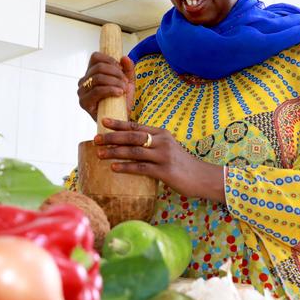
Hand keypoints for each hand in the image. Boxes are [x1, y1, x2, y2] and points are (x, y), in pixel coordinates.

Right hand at [77, 53, 134, 121]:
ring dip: (114, 81)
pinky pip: (97, 91)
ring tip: (123, 89)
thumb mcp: (127, 83)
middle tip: (125, 82)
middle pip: (98, 67)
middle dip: (115, 73)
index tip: (121, 69)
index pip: (95, 57)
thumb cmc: (121, 101)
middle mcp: (83, 81)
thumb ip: (128, 69)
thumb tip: (124, 57)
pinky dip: (110, 90)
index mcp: (91, 73)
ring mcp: (82, 92)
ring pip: (98, 78)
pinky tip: (119, 93)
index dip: (110, 60)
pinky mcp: (84, 102)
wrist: (120, 120)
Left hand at [94, 118, 225, 202]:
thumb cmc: (181, 164)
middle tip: (96, 138)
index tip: (103, 121)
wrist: (202, 177)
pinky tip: (114, 168)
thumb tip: (128, 143)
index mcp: (161, 133)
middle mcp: (162, 141)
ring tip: (99, 153)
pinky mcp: (165, 171)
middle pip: (133, 136)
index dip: (119, 123)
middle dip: (112, 137)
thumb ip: (151, 143)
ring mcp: (164, 156)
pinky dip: (126, 167)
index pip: (136, 126)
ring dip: (115, 152)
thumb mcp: (167, 148)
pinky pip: (141, 168)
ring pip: (134, 151)